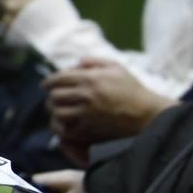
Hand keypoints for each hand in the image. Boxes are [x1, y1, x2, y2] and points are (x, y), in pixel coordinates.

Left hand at [45, 59, 176, 146]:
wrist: (147, 115)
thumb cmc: (132, 90)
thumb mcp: (116, 68)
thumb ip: (94, 61)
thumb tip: (76, 63)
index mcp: (90, 79)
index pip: (58, 79)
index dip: (48, 82)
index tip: (45, 85)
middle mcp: (85, 96)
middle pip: (54, 96)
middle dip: (51, 96)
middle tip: (53, 98)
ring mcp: (86, 114)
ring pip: (57, 112)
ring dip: (54, 111)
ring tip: (57, 110)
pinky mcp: (89, 131)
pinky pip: (64, 129)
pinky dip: (60, 126)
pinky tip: (63, 124)